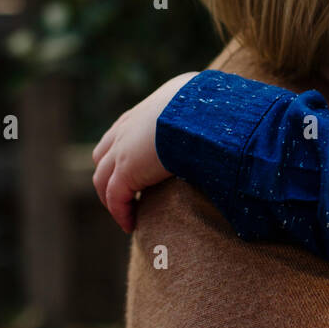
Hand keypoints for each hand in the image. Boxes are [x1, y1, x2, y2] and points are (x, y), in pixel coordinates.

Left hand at [91, 72, 196, 232]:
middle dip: (110, 176)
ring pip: (103, 180)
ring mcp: (122, 150)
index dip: (125, 154)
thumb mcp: (202, 102)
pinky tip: (131, 225)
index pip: (123, 133)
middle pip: (103, 156)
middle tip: (127, 195)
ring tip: (127, 215)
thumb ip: (202, 112)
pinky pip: (115, 199)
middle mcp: (127, 129)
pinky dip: (121, 213)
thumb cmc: (210, 107)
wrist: (202, 114)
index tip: (141, 172)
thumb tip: (225, 116)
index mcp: (145, 112)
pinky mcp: (126, 171)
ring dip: (112, 199)